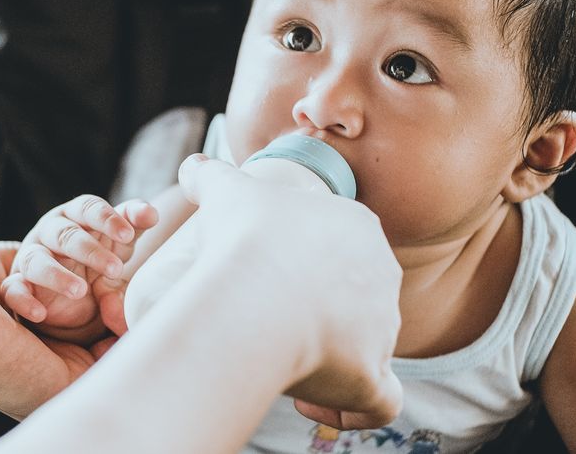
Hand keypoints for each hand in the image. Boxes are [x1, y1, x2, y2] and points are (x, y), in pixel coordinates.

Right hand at [1, 195, 157, 341]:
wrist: (75, 299)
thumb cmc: (98, 259)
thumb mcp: (119, 244)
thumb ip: (134, 224)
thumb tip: (151, 214)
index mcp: (76, 217)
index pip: (87, 208)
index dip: (107, 219)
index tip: (129, 234)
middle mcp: (50, 232)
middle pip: (65, 234)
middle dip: (90, 250)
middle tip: (116, 269)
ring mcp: (31, 258)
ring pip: (36, 260)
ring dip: (57, 274)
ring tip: (80, 291)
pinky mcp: (18, 285)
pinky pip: (13, 290)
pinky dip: (24, 301)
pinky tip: (39, 313)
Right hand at [173, 154, 404, 427]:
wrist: (254, 293)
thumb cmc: (245, 237)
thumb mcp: (227, 192)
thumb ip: (211, 176)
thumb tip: (192, 167)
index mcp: (360, 229)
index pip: (346, 250)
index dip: (313, 267)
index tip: (274, 279)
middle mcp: (383, 277)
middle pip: (361, 300)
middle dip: (322, 314)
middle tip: (275, 324)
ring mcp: (383, 328)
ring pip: (369, 350)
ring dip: (330, 361)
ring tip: (284, 364)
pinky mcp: (374, 374)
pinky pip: (377, 402)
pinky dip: (350, 408)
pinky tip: (311, 405)